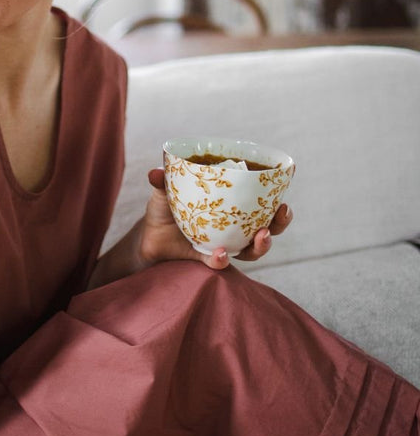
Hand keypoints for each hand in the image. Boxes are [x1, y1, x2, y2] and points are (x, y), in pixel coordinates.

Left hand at [139, 167, 292, 270]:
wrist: (147, 236)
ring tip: (262, 236)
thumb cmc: (164, 208)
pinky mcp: (206, 259)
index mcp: (230, 206)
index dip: (277, 197)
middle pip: (267, 227)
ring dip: (261, 245)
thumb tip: (154, 172)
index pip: (260, 201)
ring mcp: (223, 244)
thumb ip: (162, 180)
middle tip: (282, 212)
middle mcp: (233, 227)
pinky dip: (221, 259)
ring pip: (251, 249)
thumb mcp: (164, 191)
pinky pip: (219, 263)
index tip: (287, 187)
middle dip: (280, 222)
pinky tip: (221, 253)